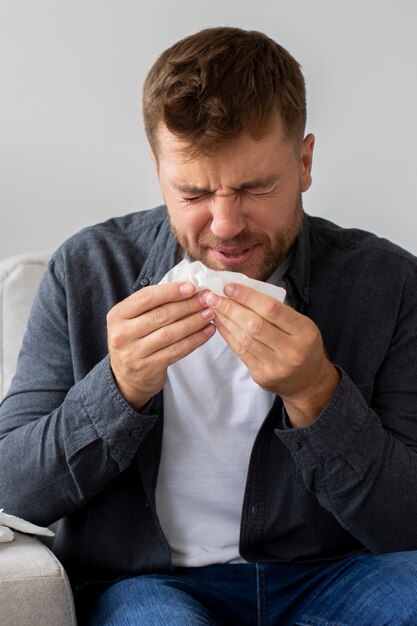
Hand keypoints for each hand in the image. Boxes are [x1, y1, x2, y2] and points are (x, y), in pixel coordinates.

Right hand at [107, 282, 214, 409]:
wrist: (126, 377)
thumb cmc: (134, 340)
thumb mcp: (132, 320)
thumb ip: (152, 305)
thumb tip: (187, 288)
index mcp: (117, 315)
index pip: (146, 298)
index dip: (170, 291)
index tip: (192, 287)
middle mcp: (122, 334)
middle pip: (160, 315)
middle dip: (187, 305)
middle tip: (206, 299)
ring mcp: (134, 353)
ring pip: (171, 333)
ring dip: (194, 322)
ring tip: (210, 313)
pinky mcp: (149, 367)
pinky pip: (177, 350)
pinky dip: (195, 340)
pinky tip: (207, 331)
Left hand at [203, 284, 339, 427]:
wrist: (309, 381)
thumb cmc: (302, 345)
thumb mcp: (301, 324)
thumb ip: (276, 310)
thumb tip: (241, 292)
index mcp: (305, 331)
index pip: (271, 309)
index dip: (247, 297)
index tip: (229, 287)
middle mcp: (292, 351)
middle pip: (254, 325)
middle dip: (230, 308)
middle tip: (212, 296)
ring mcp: (276, 366)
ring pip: (244, 339)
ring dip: (225, 321)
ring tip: (213, 308)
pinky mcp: (262, 376)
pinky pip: (241, 352)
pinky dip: (228, 335)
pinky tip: (220, 323)